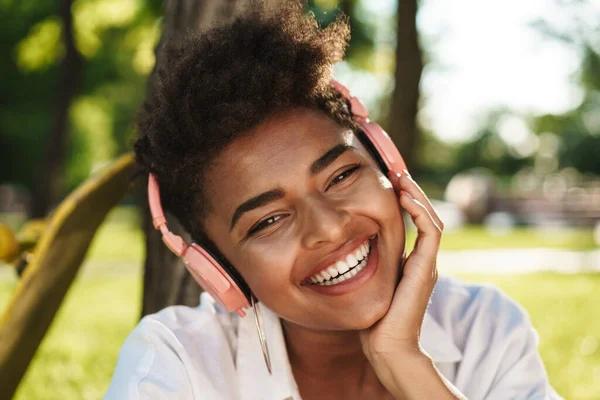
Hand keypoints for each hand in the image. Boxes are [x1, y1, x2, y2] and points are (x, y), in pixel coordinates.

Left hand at [359, 170, 443, 362]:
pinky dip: (420, 212)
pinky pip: (432, 231)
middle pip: (426, 215)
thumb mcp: (368, 283)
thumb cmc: (373, 320)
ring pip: (432, 218)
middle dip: (413, 191)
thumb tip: (344, 248)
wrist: (386, 345)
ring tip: (402, 177)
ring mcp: (427, 263)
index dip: (405, 201)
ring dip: (417, 195)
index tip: (389, 182)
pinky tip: (405, 198)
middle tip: (397, 171)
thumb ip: (367, 265)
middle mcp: (423, 260)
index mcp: (412, 262)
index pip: (415, 223)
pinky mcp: (426, 267)